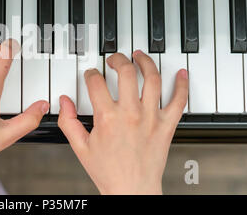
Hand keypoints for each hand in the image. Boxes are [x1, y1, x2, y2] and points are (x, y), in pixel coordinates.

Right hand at [58, 51, 187, 194]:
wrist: (132, 191)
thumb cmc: (108, 172)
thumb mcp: (80, 147)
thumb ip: (68, 121)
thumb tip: (64, 102)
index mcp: (107, 117)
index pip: (96, 82)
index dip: (91, 74)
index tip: (91, 75)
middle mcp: (130, 113)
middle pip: (126, 72)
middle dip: (117, 60)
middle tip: (114, 59)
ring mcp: (151, 118)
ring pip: (152, 79)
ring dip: (145, 63)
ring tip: (140, 56)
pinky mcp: (166, 125)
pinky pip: (178, 101)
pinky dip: (182, 85)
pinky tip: (180, 74)